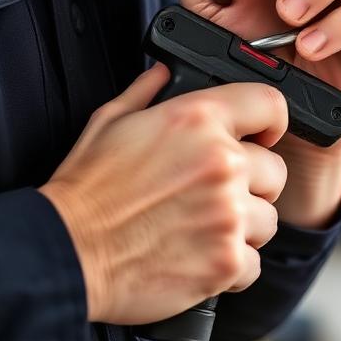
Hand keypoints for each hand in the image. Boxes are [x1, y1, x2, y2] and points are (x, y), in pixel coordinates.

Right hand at [39, 64, 288, 324]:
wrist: (66, 251)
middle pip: (275, 172)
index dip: (270, 123)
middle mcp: (223, 162)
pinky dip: (231, 267)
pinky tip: (199, 258)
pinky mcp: (226, 261)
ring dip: (241, 227)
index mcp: (200, 119)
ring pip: (268, 219)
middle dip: (250, 185)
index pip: (271, 105)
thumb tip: (165, 73)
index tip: (262, 138)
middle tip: (212, 197)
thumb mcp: (110, 121)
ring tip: (201, 230)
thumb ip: (147, 91)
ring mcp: (229, 213)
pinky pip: (254, 263)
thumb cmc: (86, 190)